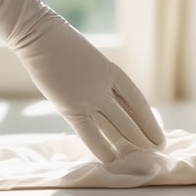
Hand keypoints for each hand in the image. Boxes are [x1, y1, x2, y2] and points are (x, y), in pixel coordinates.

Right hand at [0, 0, 164, 161]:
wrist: (38, 34)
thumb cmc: (57, 41)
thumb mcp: (84, 58)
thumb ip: (92, 79)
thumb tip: (95, 100)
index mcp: (110, 71)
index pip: (135, 100)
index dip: (148, 119)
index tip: (157, 133)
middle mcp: (104, 87)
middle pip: (129, 117)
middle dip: (143, 136)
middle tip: (156, 152)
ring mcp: (89, 97)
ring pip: (116, 127)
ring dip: (130, 144)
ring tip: (143, 159)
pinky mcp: (71, 108)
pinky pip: (91, 134)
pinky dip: (102, 149)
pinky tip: (112, 161)